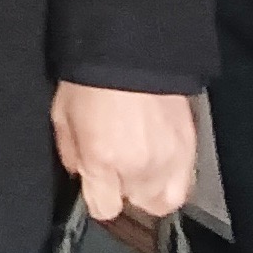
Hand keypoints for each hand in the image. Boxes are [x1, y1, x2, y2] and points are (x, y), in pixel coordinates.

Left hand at [52, 83, 197, 224]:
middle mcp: (139, 166)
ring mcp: (170, 157)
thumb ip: (71, 153)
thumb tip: (82, 174)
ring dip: (151, 186)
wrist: (130, 44)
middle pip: (137, 204)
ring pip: (165, 199)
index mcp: (103, 160)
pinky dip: (173, 176)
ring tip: (141, 165)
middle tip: (119, 165)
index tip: (97, 182)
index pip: (104, 209)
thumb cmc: (89, 76)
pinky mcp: (191, 144)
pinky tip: (160, 156)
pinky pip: (186, 181)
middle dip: (126, 188)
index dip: (99, 196)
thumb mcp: (62, 115)